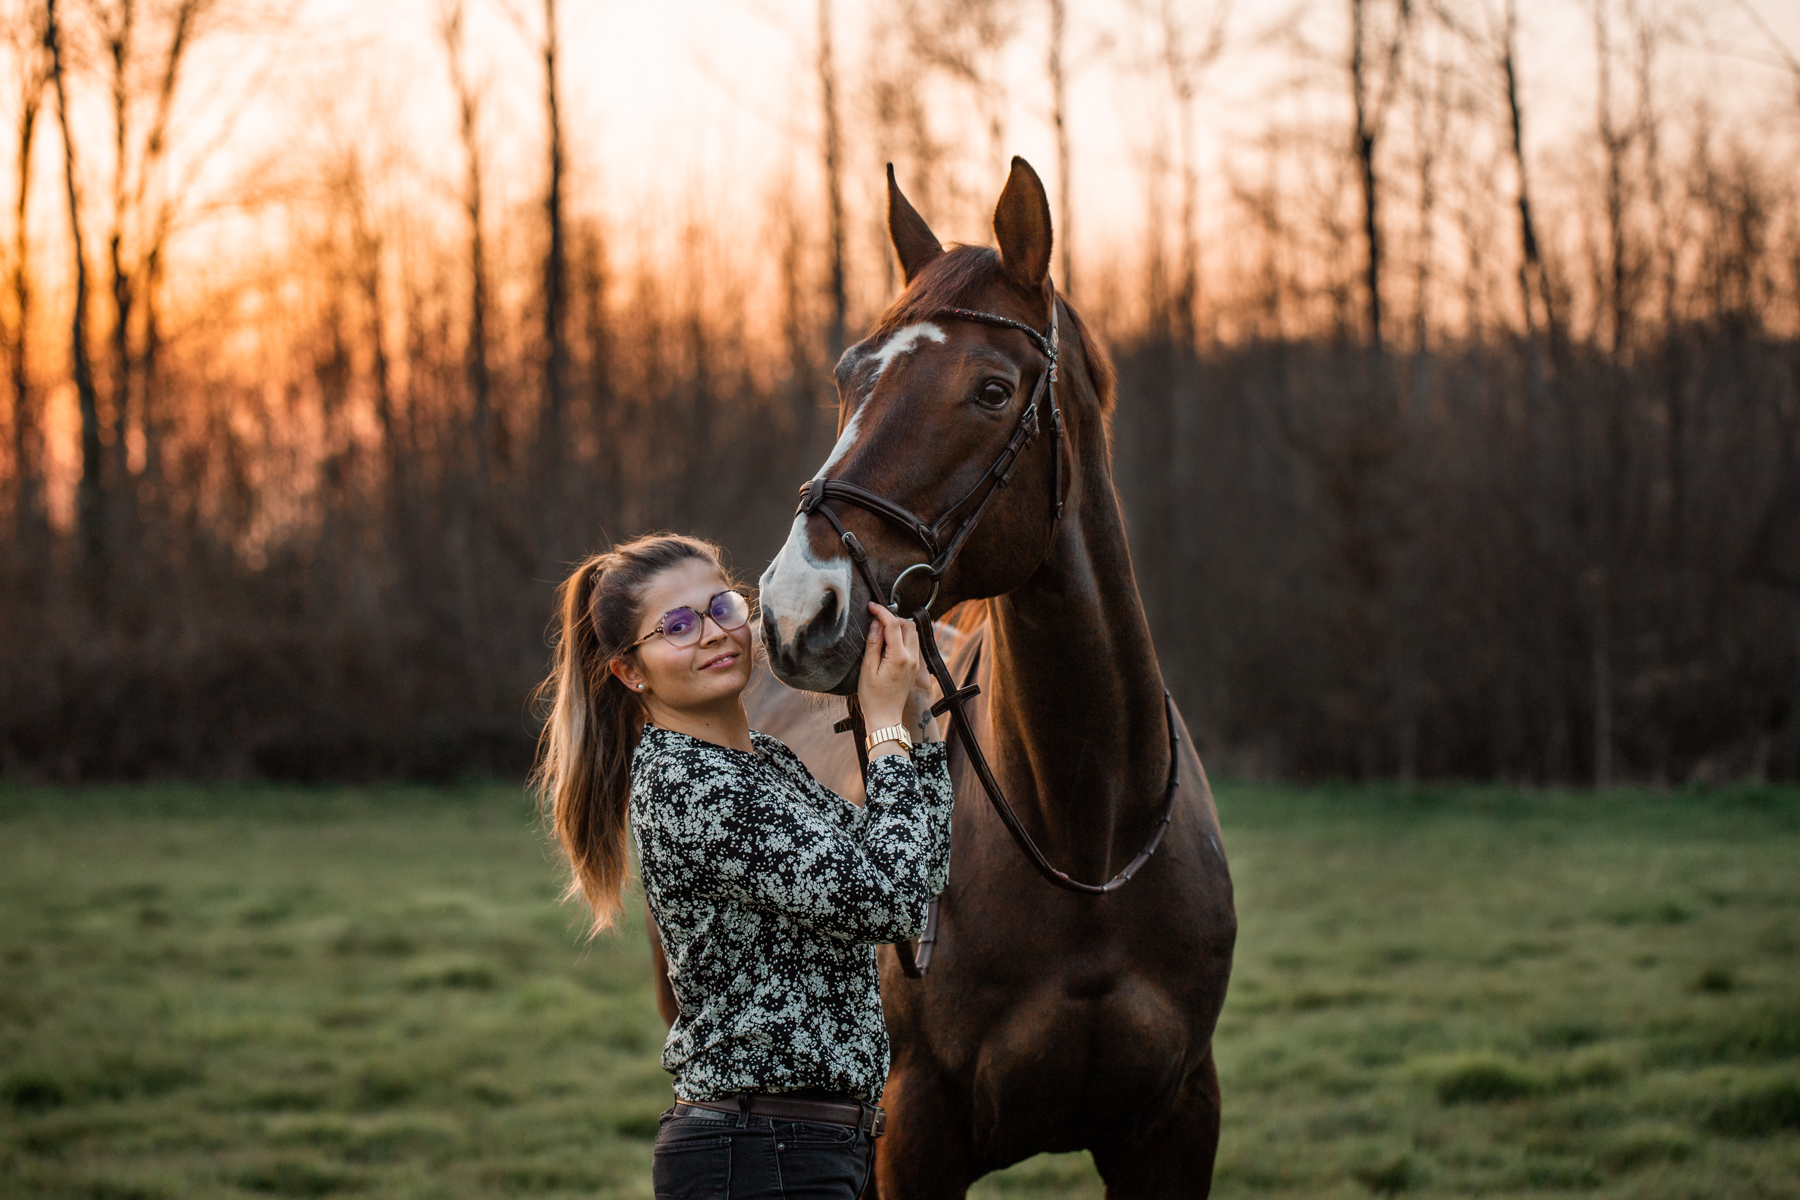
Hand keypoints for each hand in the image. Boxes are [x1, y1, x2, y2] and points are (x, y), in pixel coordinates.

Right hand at [857, 602, 920, 731]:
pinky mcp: (914, 668)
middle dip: (893, 617)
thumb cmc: (873, 697)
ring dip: (899, 627)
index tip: (871, 606)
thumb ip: (873, 644)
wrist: (885, 718)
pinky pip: (912, 644)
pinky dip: (902, 637)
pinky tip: (888, 642)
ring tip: (880, 630)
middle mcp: (911, 658)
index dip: (882, 612)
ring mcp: (915, 663)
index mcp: (899, 657)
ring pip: (912, 634)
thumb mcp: (867, 669)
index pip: (894, 625)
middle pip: (909, 625)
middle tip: (876, 619)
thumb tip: (876, 624)